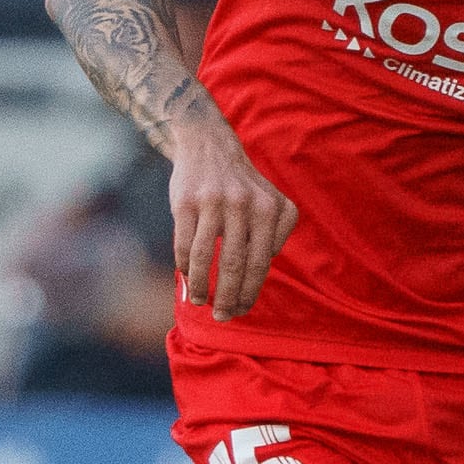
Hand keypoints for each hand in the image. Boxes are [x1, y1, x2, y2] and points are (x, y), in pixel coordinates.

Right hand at [169, 117, 297, 319]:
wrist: (209, 146)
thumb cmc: (244, 184)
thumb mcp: (273, 200)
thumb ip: (279, 232)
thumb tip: (266, 266)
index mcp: (267, 209)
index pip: (260, 262)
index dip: (250, 292)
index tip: (242, 310)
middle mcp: (242, 205)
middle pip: (234, 265)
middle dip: (228, 298)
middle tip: (222, 317)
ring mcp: (212, 202)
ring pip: (204, 258)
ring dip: (201, 287)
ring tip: (199, 302)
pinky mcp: (185, 202)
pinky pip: (184, 244)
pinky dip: (185, 267)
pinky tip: (188, 279)